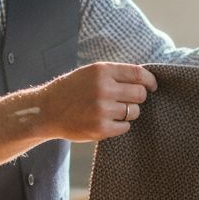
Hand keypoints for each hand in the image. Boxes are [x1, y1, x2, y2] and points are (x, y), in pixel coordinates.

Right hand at [36, 62, 157, 140]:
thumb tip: (144, 79)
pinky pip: (125, 127)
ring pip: (134, 111)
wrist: (46, 111)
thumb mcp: (89, 73)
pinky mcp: (100, 128)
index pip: (139, 74)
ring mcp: (102, 109)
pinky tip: (108, 121)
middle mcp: (103, 88)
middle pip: (140, 94)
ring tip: (113, 111)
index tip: (152, 86)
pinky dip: (120, 125)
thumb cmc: (70, 90)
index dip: (150, 81)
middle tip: (129, 100)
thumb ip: (114, 74)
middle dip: (138, 98)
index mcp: (102, 71)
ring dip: (128, 112)